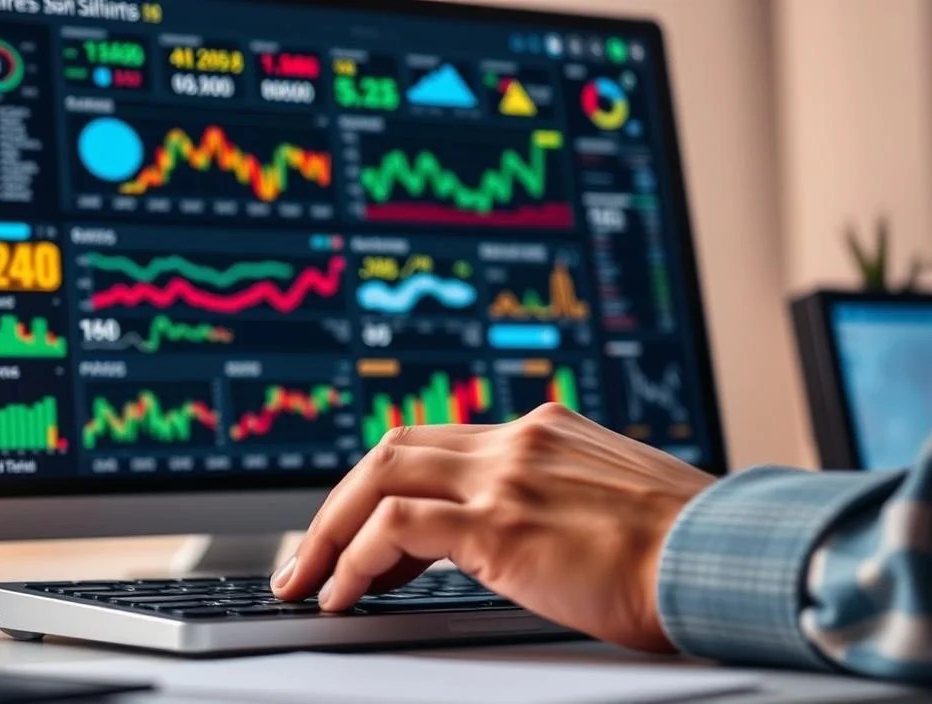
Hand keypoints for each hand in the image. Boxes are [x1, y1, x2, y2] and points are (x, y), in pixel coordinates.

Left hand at [271, 403, 715, 651]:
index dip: (386, 484)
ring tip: (308, 579)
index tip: (360, 529)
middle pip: (393, 448)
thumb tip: (528, 540)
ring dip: (331, 530)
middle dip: (340, 502)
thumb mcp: (617, 507)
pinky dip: (356, 558)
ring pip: (379, 477)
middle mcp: (519, 441)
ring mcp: (506, 476)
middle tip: (310, 553)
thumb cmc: (691, 552)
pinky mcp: (499, 523)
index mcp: (545, 433)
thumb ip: (561, 502)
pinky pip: (395, 529)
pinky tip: (344, 593)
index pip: (438, 443)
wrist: (732, 562)